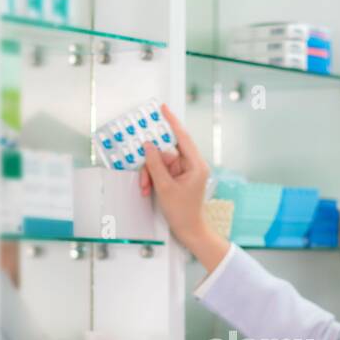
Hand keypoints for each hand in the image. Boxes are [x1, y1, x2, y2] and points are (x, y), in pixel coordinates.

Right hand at [139, 103, 228, 270]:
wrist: (189, 231)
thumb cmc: (183, 213)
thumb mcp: (165, 188)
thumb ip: (155, 165)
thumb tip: (148, 146)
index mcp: (196, 165)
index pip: (182, 137)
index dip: (172, 122)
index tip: (163, 108)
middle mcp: (192, 165)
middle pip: (166, 152)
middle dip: (152, 164)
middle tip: (143, 174)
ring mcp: (184, 172)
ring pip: (160, 163)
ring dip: (150, 175)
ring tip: (146, 188)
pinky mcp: (178, 178)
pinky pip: (161, 171)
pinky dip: (153, 179)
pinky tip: (149, 189)